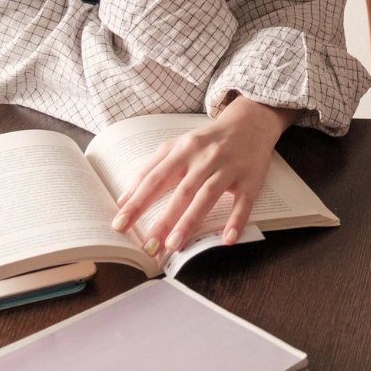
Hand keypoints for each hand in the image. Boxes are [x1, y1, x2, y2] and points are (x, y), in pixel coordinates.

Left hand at [111, 97, 299, 254]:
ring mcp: (229, 168)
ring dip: (190, 222)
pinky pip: (243, 202)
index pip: (155, 179)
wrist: (250, 123)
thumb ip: (151, 169)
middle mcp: (205, 158)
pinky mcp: (251, 179)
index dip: (137, 202)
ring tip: (174, 246)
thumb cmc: (207, 141)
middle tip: (148, 247)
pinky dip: (236, 220)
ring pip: (207, 196)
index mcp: (183, 150)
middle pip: (181, 192)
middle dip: (163, 221)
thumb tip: (124, 199)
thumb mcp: (177, 147)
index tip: (120, 225)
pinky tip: (227, 240)